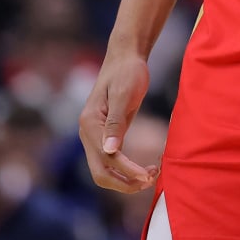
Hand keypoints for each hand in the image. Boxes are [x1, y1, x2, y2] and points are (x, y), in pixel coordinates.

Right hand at [77, 47, 155, 191]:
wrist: (126, 57)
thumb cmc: (127, 72)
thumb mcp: (124, 94)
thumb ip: (116, 123)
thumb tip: (110, 151)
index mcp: (89, 124)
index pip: (107, 158)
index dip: (128, 170)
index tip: (149, 175)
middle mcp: (87, 133)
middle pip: (100, 172)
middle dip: (124, 183)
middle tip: (151, 181)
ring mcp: (95, 136)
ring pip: (106, 170)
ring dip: (127, 179)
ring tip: (152, 176)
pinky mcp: (106, 135)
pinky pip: (113, 161)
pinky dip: (127, 170)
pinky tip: (146, 169)